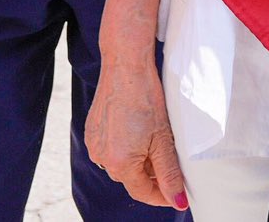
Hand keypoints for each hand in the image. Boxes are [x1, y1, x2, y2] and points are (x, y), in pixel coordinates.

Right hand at [84, 57, 187, 211]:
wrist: (125, 66)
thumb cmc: (146, 99)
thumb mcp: (163, 140)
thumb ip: (170, 175)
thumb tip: (178, 201)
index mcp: (120, 163)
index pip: (143, 192)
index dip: (162, 195)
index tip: (176, 191)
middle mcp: (102, 157)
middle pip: (131, 178)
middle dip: (150, 174)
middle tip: (168, 157)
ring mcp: (93, 143)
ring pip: (120, 164)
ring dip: (137, 160)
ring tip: (152, 138)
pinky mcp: (91, 130)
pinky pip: (109, 149)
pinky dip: (124, 147)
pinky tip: (136, 129)